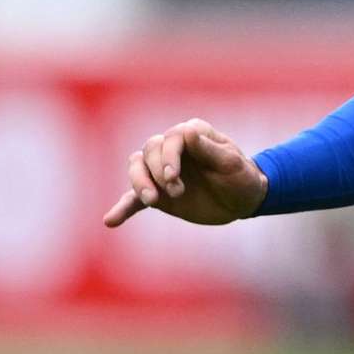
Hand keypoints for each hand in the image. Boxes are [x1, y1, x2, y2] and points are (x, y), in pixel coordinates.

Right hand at [102, 119, 268, 227]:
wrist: (242, 200)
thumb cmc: (240, 176)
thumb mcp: (230, 164)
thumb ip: (208, 149)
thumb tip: (187, 132)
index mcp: (190, 134)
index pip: (170, 140)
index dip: (168, 157)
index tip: (173, 177)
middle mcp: (172, 148)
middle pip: (148, 151)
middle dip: (156, 171)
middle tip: (176, 191)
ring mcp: (161, 171)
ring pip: (136, 168)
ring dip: (139, 183)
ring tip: (151, 201)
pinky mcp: (157, 194)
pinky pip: (133, 198)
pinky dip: (122, 208)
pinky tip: (110, 220)